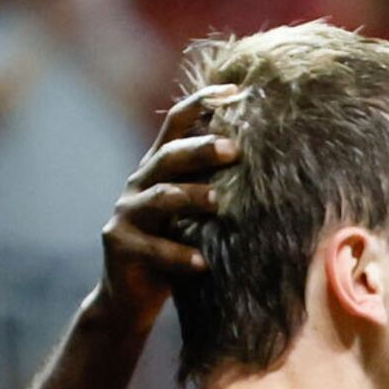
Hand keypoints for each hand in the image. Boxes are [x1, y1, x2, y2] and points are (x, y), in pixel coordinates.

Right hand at [91, 87, 237, 323]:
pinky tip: (202, 262)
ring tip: (218, 202)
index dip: (201, 104)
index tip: (234, 90)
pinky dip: (179, 255)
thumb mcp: (191, 214)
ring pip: (159, 198)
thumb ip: (212, 185)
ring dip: (190, 197)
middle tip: (234, 149)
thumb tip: (268, 161)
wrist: (129, 298)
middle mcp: (139, 184)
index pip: (175, 124)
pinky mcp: (120, 246)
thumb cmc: (173, 248)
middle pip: (169, 156)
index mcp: (157, 168)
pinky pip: (153, 249)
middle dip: (200, 149)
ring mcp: (127, 214)